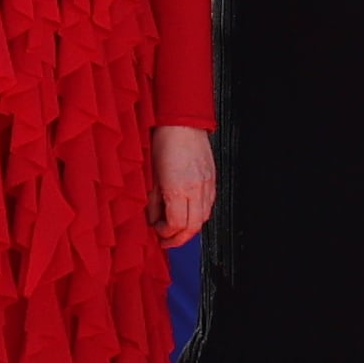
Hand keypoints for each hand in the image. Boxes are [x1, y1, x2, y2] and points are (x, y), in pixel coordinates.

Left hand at [151, 124, 214, 247]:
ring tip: (176, 228)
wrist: (182, 122)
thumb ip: (153, 201)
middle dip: (179, 238)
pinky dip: (199, 214)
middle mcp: (196, 189)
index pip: (176, 225)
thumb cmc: (164, 142)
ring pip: (204, 218)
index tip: (156, 231)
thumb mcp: (151, 175)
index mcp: (178, 189)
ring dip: (190, 228)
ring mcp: (207, 184)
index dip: (165, 233)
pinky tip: (188, 211)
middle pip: (193, 227)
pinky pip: (209, 204)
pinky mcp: (212, 178)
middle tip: (167, 240)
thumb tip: (153, 218)